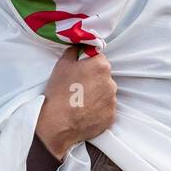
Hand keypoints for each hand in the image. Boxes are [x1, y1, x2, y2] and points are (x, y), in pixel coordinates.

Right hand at [35, 46, 116, 160]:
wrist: (58, 124)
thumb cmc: (59, 92)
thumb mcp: (62, 64)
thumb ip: (74, 51)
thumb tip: (80, 47)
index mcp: (101, 66)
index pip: (99, 58)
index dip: (89, 64)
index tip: (81, 71)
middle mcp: (111, 82)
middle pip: (104, 77)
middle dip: (94, 80)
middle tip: (78, 88)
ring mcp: (112, 101)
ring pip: (106, 94)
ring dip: (97, 96)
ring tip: (81, 102)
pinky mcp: (111, 116)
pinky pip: (106, 110)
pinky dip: (98, 110)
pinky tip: (85, 112)